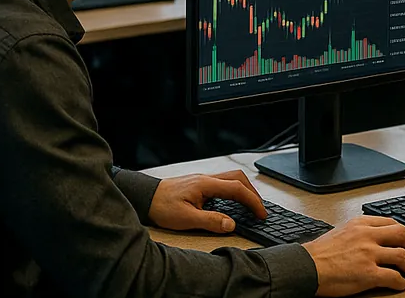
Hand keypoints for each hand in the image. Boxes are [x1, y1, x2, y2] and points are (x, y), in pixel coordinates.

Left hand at [148, 170, 266, 232]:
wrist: (144, 197)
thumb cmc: (161, 206)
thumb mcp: (185, 218)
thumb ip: (210, 221)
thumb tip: (231, 224)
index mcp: (206, 185)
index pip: (237, 189)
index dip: (252, 201)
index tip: (261, 213)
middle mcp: (206, 179)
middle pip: (239, 179)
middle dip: (253, 193)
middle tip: (259, 209)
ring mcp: (203, 180)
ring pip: (231, 179)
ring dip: (244, 190)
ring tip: (250, 205)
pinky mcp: (199, 184)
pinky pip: (223, 183)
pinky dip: (234, 191)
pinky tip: (232, 202)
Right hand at [306, 216, 404, 296]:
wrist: (304, 268)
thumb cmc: (319, 254)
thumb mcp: (341, 232)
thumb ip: (360, 232)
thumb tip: (376, 239)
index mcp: (361, 224)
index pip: (393, 223)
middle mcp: (367, 235)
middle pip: (404, 235)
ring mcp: (368, 254)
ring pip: (403, 256)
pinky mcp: (367, 274)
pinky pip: (393, 277)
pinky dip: (401, 282)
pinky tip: (401, 285)